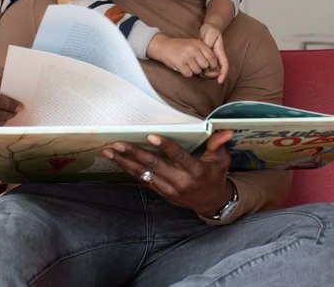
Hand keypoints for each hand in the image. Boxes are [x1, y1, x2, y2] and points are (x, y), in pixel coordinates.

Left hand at [103, 130, 233, 216]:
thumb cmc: (215, 176)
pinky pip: (142, 180)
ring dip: (124, 161)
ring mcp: (168, 189)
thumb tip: (224, 131)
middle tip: (117, 142)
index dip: (165, 146)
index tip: (151, 135)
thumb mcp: (221, 160)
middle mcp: (180, 181)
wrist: (212, 203)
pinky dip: (128, 170)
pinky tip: (117, 160)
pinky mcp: (161, 193)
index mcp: (195, 171)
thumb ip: (218, 144)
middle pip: (154, 165)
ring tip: (109, 151)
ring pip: (143, 173)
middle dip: (134, 153)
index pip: (178, 157)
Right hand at [147, 33, 218, 77]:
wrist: (163, 46)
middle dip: (201, 68)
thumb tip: (215, 67)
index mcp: (199, 44)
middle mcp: (194, 49)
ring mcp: (187, 56)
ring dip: (193, 70)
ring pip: (197, 71)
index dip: (212, 65)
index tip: (208, 67)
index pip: (212, 57)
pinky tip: (182, 67)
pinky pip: (189, 74)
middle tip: (194, 65)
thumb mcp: (193, 44)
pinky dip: (186, 73)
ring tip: (187, 64)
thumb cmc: (180, 47)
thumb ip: (204, 52)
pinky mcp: (180, 63)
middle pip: (205, 66)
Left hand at [199, 23, 228, 83]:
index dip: (223, 74)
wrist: (208, 29)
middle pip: (216, 71)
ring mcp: (211, 58)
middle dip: (211, 75)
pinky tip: (194, 68)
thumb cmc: (211, 31)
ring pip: (210, 70)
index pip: (224, 66)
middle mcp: (217, 57)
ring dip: (205, 74)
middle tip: (202, 74)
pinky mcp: (205, 58)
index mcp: (220, 53)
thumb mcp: (211, 36)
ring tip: (197, 72)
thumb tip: (206, 54)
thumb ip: (208, 45)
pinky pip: (204, 67)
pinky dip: (200, 69)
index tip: (219, 81)